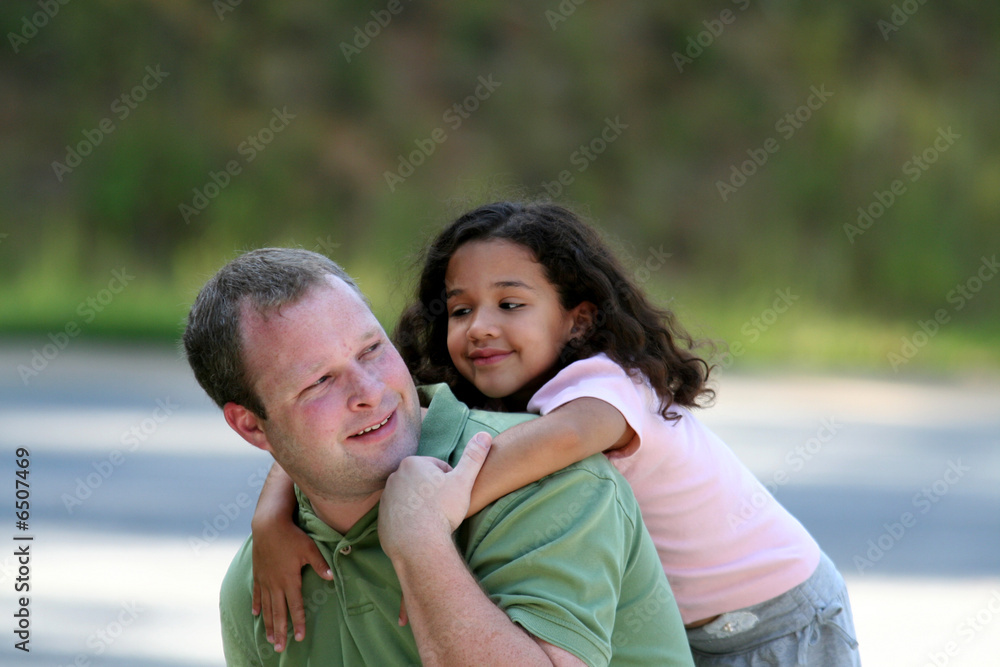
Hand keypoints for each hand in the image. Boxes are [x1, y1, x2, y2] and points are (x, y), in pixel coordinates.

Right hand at [251, 519, 332, 650]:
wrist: (268, 525)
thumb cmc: (291, 536)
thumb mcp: (309, 548)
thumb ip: (320, 564)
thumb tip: (332, 577)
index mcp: (290, 580)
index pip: (295, 606)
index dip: (298, 622)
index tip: (299, 637)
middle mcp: (275, 584)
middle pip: (278, 612)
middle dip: (280, 631)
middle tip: (279, 649)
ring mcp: (265, 580)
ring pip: (266, 607)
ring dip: (267, 623)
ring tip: (269, 638)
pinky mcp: (258, 574)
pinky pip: (256, 593)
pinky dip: (256, 605)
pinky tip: (255, 614)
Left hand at [379, 432, 491, 558]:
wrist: (419, 545)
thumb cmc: (442, 510)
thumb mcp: (463, 481)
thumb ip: (474, 456)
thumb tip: (485, 434)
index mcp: (413, 463)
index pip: (438, 468)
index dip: (451, 482)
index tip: (453, 496)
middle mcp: (394, 477)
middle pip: (423, 482)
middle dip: (434, 492)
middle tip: (445, 509)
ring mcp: (386, 498)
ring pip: (412, 498)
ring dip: (422, 505)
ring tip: (433, 520)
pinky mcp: (382, 518)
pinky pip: (401, 515)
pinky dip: (410, 520)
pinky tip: (421, 530)